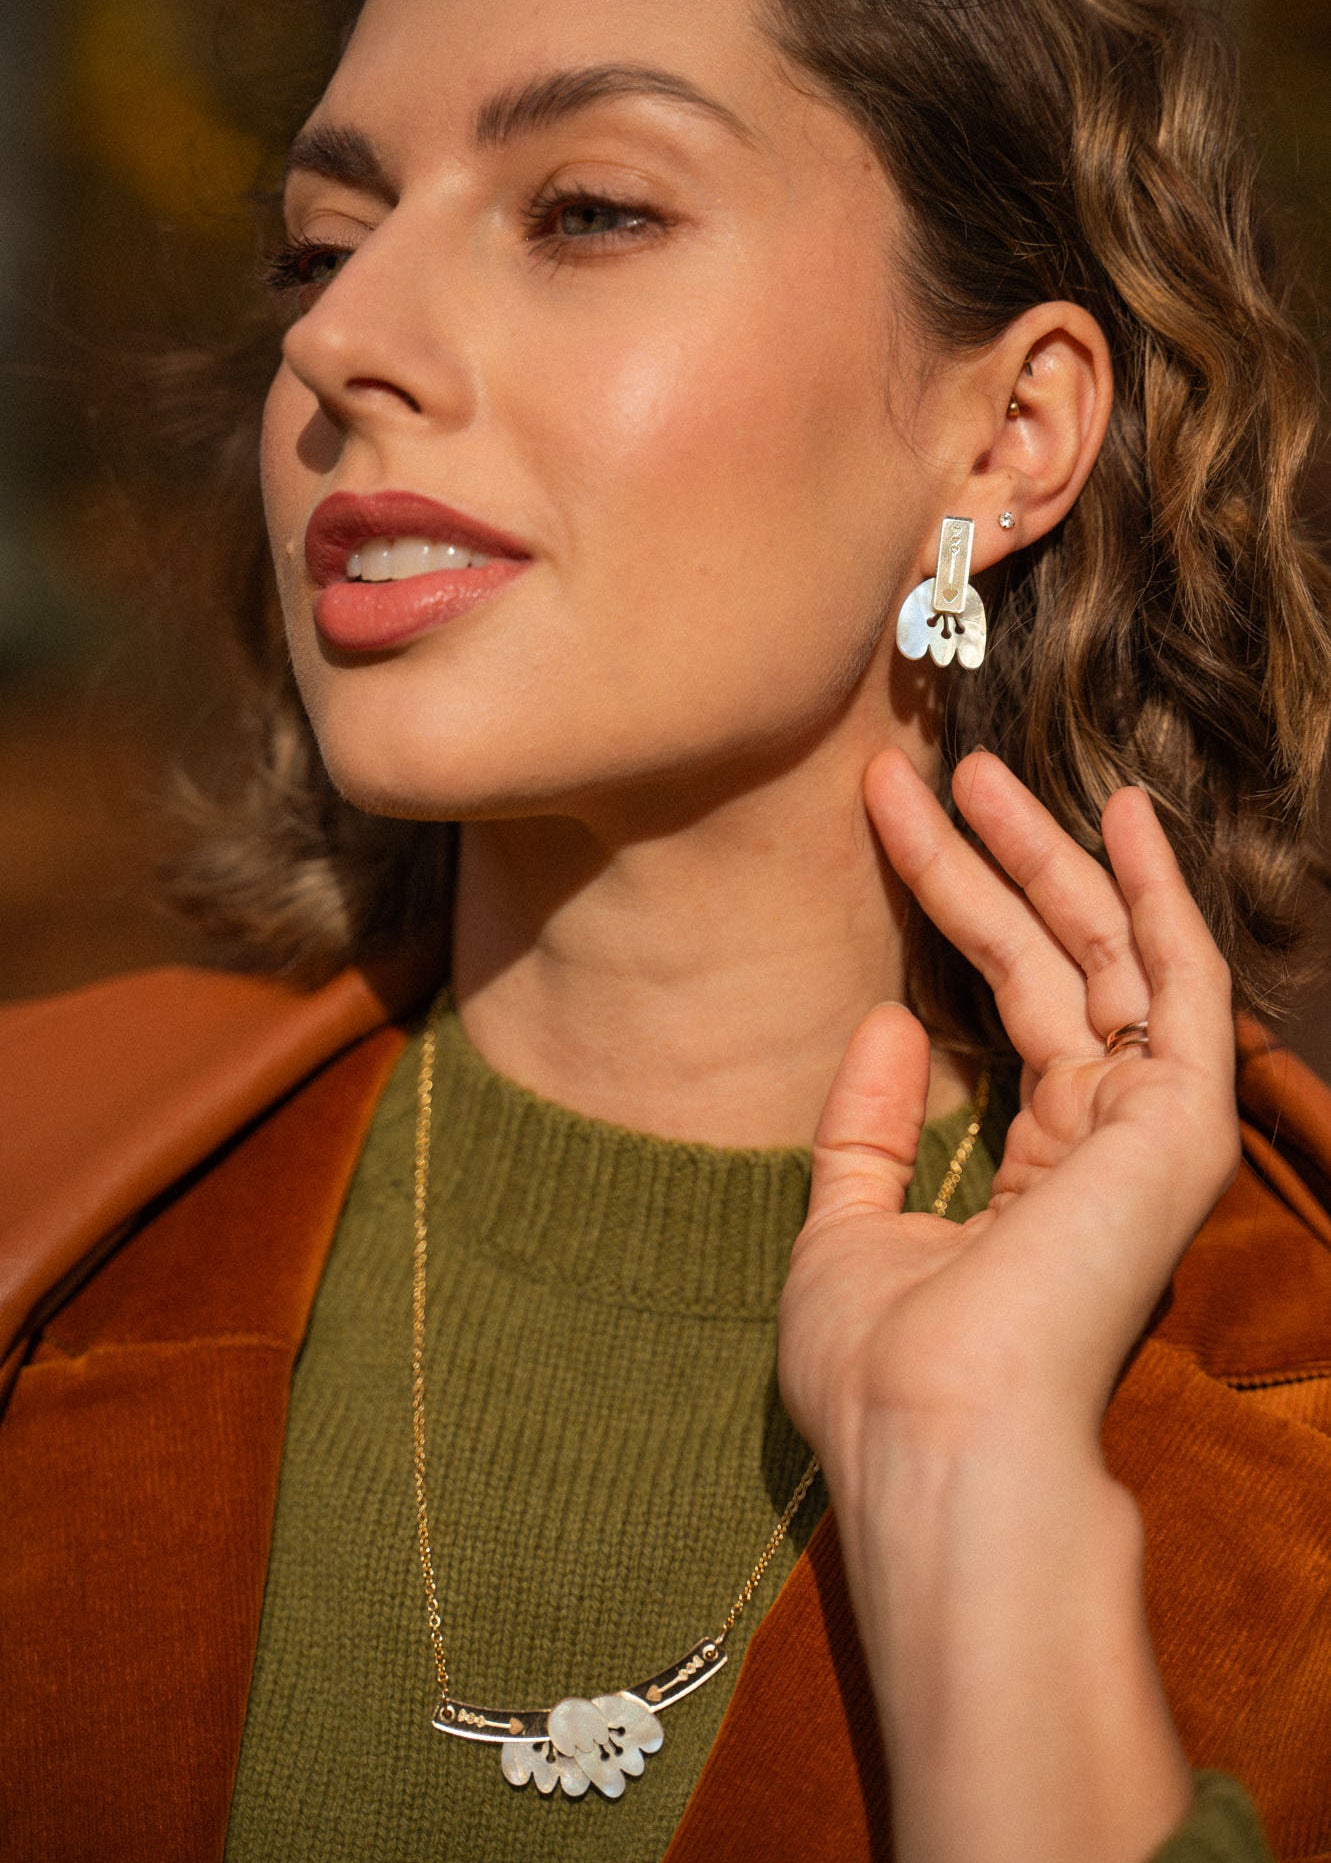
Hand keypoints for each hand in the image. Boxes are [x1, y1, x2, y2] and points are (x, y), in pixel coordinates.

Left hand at [779, 745, 1239, 1490]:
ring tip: (985, 767)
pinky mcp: (1177, 1123)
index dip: (949, 905)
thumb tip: (887, 1020)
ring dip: (1051, 854)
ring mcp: (1146, 1130)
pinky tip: (1123, 817)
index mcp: (1040, 1172)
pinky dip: (1156, 896)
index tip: (888, 823)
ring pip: (1106, 956)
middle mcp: (1104, 1142)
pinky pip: (1177, 983)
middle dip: (994, 860)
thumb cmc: (884, 1368)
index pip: (1011, 1004)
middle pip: (1056, 962)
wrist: (933, 1439)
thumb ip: (870, 1127)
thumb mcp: (846, 1229)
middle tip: (937, 768)